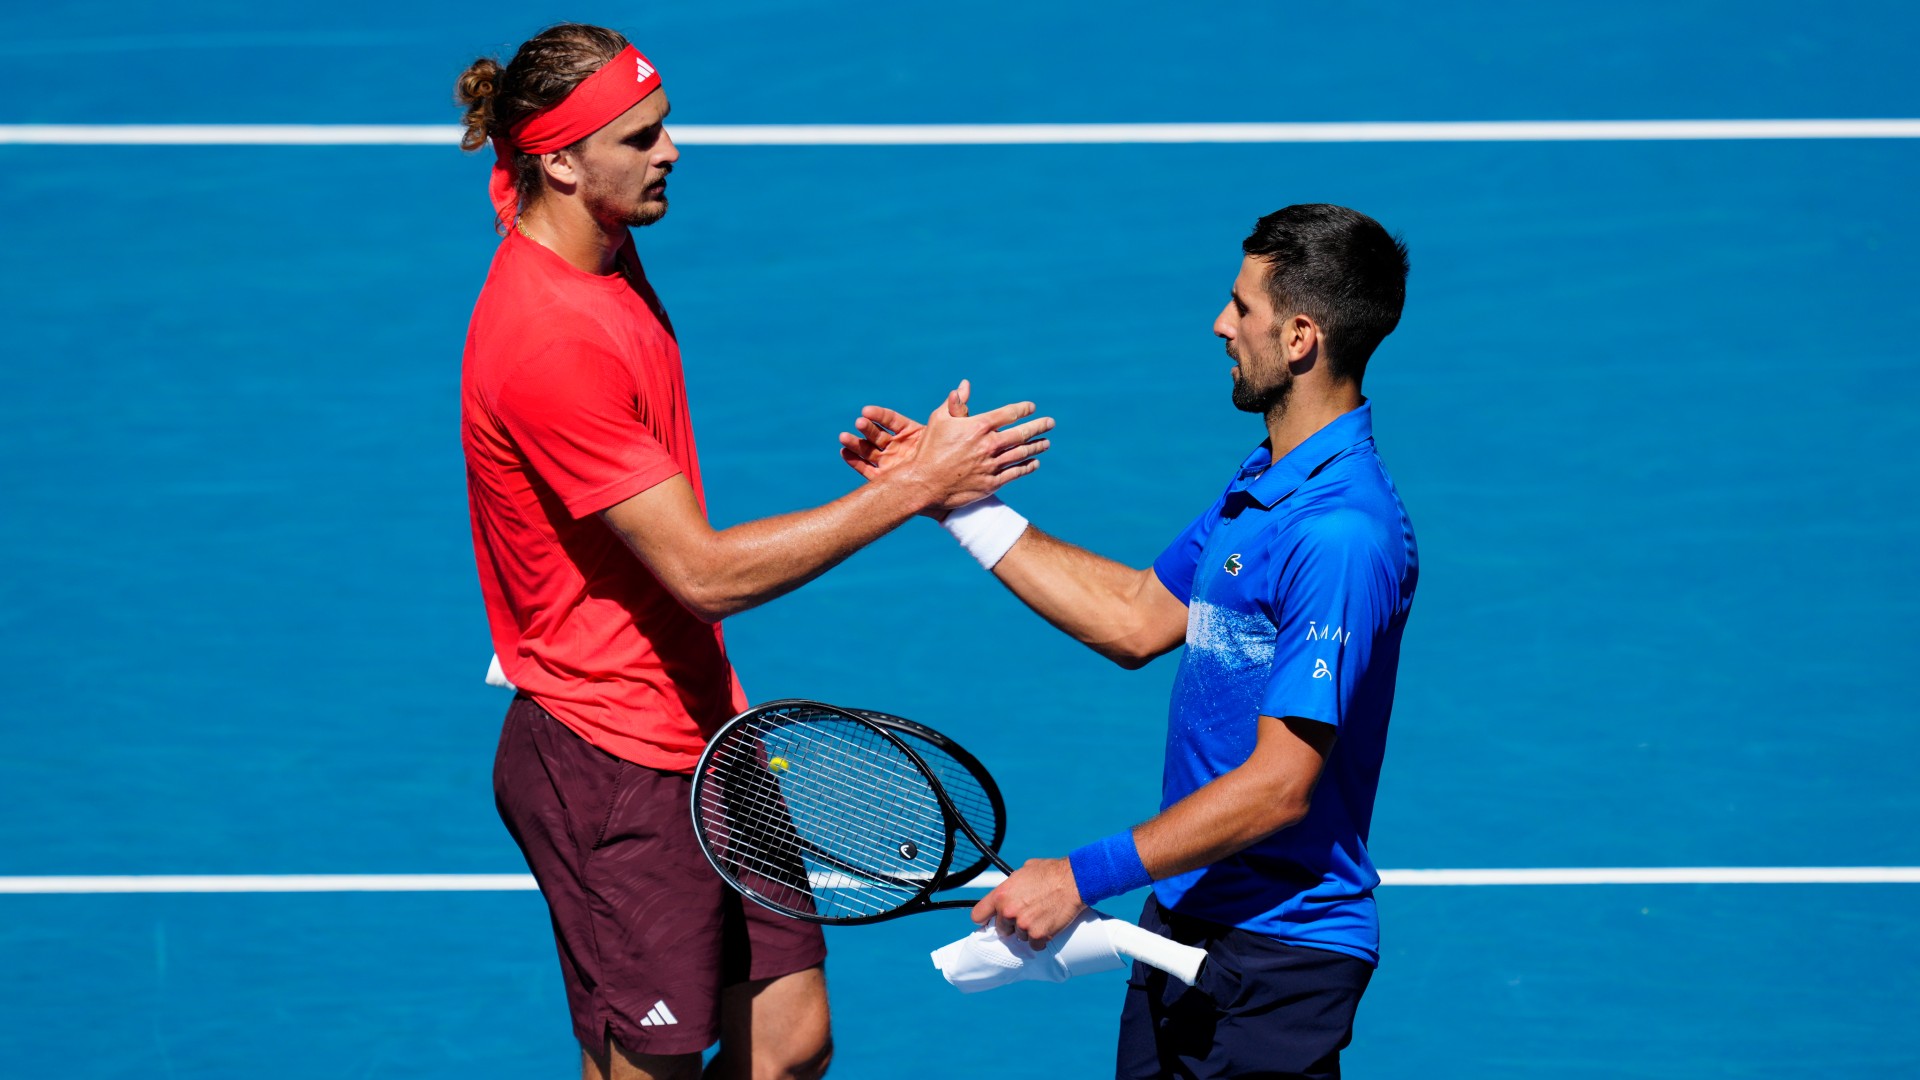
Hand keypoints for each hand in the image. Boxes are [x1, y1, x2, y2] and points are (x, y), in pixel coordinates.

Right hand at [839, 381, 1052, 512]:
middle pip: (1022, 433)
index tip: (1031, 408)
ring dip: (1037, 446)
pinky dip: (1027, 467)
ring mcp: (991, 465)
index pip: (1009, 414)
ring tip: (1046, 443)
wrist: (924, 483)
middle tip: (1050, 423)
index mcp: (978, 426)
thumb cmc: (930, 449)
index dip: (1023, 409)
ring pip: (1022, 453)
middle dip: (1039, 426)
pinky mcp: (991, 483)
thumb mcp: (939, 420)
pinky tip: (1034, 463)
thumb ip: (955, 403)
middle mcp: (988, 445)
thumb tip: (965, 384)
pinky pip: (1015, 473)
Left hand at [969, 857, 1085, 948]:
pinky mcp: (1039, 935)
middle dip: (1011, 925)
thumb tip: (1007, 892)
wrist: (1074, 881)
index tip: (990, 921)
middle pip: (1001, 929)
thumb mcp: (1023, 872)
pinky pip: (1035, 945)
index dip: (985, 919)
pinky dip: (1041, 939)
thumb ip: (1011, 886)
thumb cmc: (1051, 872)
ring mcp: (1023, 925)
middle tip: (1025, 916)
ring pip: (1020, 937)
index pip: (978, 915)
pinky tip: (1047, 927)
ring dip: (1028, 931)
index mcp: (1001, 895)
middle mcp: (1008, 912)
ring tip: (1041, 917)